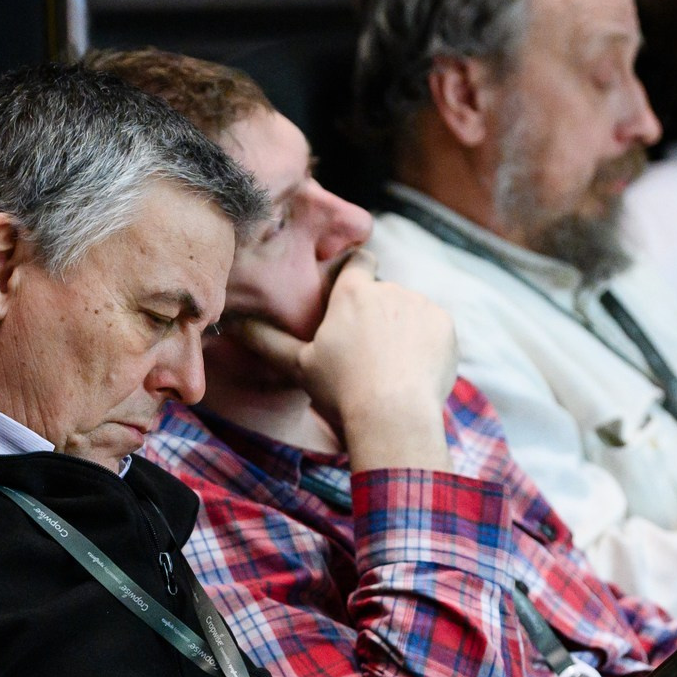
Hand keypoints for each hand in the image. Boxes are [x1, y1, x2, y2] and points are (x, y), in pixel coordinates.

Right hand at [225, 252, 456, 470]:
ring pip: (409, 311)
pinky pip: (434, 328)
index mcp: (352, 293)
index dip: (357, 274)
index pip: (359, 261)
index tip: (353, 298)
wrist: (393, 415)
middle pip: (384, 293)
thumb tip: (231, 325)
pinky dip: (426, 345)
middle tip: (367, 355)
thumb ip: (266, 341)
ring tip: (391, 369)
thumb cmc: (341, 390)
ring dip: (402, 330)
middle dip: (378, 315)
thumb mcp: (298, 366)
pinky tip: (413, 372)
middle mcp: (389, 289)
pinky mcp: (445, 325)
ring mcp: (421, 305)